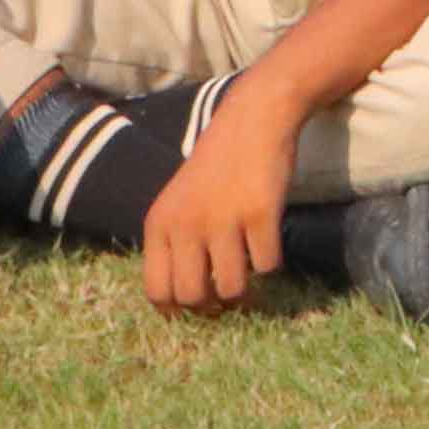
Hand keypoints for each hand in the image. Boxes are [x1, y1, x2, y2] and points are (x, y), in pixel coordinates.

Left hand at [139, 86, 303, 313]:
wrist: (252, 119)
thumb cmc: (217, 166)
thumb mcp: (179, 201)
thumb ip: (176, 244)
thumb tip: (187, 302)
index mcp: (159, 224)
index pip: (157, 291)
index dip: (179, 309)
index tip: (199, 304)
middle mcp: (186, 224)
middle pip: (192, 298)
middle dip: (214, 305)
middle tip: (228, 292)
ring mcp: (223, 220)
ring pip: (231, 290)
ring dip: (246, 291)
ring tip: (249, 270)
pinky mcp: (260, 214)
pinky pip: (267, 266)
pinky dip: (271, 262)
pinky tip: (268, 241)